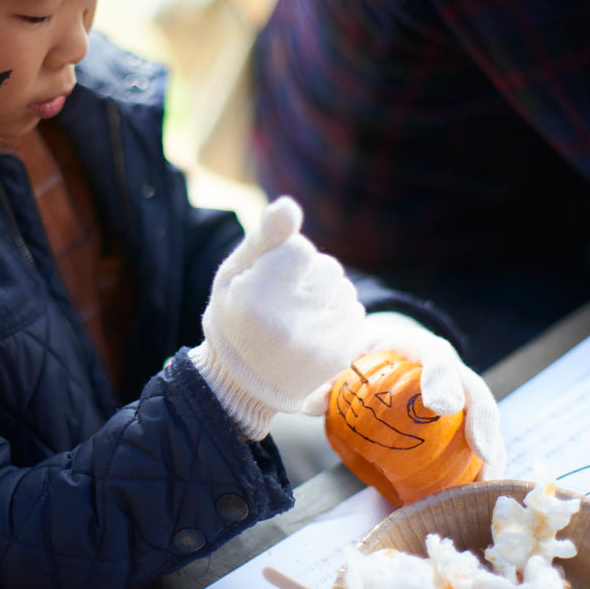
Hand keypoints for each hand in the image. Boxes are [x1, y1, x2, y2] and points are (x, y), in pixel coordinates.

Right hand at [188, 197, 365, 439]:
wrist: (241, 382)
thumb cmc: (236, 316)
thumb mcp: (234, 274)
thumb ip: (264, 237)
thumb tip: (290, 205)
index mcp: (258, 300)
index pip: (300, 248)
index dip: (284, 258)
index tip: (267, 280)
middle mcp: (291, 324)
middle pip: (328, 266)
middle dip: (309, 275)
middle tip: (282, 300)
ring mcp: (320, 344)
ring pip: (345, 288)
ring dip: (326, 294)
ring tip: (298, 315)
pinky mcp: (340, 357)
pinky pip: (355, 311)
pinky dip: (337, 314)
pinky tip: (313, 329)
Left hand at [303, 312, 505, 478]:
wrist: (385, 350)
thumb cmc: (365, 355)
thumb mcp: (345, 355)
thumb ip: (327, 375)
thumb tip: (309, 402)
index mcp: (418, 346)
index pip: (435, 356)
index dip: (441, 379)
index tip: (441, 406)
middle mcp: (447, 367)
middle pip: (473, 389)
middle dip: (480, 420)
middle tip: (481, 450)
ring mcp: (460, 393)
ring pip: (485, 419)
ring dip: (491, 452)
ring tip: (487, 485)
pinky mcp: (463, 418)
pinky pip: (480, 440)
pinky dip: (484, 465)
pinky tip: (480, 493)